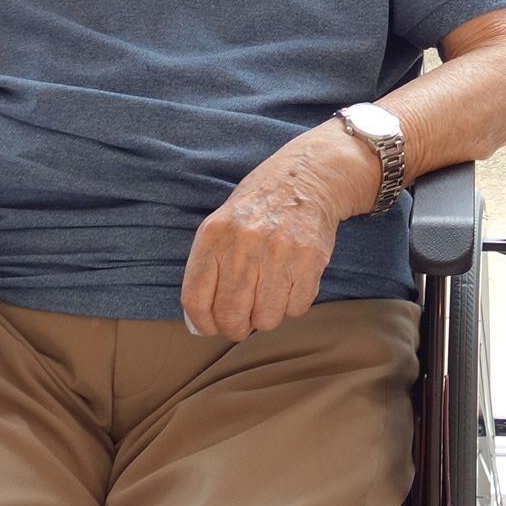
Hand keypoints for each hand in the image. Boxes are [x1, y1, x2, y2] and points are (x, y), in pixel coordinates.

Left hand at [182, 123, 369, 340]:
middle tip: (244, 321)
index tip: (212, 327)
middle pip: (231, 316)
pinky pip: (296, 308)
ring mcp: (278, 252)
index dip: (204, 323)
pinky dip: (293, 305)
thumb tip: (201, 318)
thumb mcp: (222, 223)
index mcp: (214, 235)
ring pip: (266, 319)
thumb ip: (209, 264)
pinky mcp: (310, 259)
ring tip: (270, 296)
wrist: (306, 177)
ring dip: (267, 317)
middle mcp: (243, 244)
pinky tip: (291, 284)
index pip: (196, 299)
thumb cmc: (260, 206)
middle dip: (237, 328)